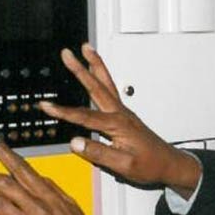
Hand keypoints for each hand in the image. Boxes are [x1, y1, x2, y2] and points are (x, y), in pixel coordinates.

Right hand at [41, 43, 200, 194]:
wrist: (169, 164)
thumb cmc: (150, 165)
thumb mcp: (124, 166)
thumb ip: (99, 154)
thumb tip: (75, 142)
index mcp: (118, 125)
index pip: (84, 117)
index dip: (63, 112)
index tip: (46, 106)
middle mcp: (121, 114)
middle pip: (97, 87)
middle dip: (80, 69)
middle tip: (67, 53)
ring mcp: (123, 112)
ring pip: (106, 83)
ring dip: (95, 64)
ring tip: (85, 48)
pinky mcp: (124, 115)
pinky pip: (111, 89)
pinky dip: (102, 76)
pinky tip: (96, 70)